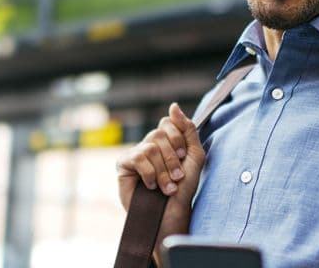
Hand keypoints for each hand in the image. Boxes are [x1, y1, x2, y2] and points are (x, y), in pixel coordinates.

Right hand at [116, 103, 206, 250]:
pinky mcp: (123, 165)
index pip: (168, 122)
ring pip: (150, 147)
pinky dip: (150, 174)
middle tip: (177, 177)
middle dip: (173, 158)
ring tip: (168, 187)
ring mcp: (135, 153)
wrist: (172, 213)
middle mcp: (149, 144)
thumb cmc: (184, 188)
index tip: (184, 157)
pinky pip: (138, 157)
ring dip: (164, 170)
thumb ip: (188, 129)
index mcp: (166, 140)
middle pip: (159, 134)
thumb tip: (173, 106)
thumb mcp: (195, 155)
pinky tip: (152, 186)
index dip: (178, 139)